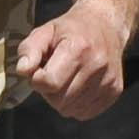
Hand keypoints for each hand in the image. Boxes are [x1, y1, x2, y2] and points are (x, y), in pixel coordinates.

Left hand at [15, 0, 131, 117]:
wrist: (106, 25)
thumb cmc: (71, 30)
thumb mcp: (45, 31)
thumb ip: (30, 50)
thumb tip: (23, 70)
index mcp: (78, 48)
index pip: (49, 82)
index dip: (37, 80)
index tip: (39, 70)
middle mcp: (97, 65)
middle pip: (59, 100)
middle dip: (49, 91)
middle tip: (53, 74)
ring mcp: (108, 80)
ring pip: (71, 109)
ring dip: (62, 99)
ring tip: (66, 79)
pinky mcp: (115, 91)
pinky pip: (85, 113)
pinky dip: (76, 105)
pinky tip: (77, 87)